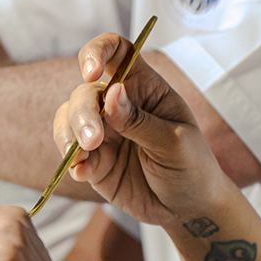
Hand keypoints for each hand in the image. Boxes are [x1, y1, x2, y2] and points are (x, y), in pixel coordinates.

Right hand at [54, 33, 236, 226]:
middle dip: (82, 114)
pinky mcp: (94, 161)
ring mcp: (103, 132)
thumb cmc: (192, 166)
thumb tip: (111, 94)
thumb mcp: (175, 143)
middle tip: (93, 141)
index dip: (98, 50)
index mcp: (145, 88)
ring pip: (68, 119)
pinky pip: (70, 153)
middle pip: (85, 92)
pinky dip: (70, 162)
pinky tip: (83, 174)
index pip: (117, 52)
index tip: (91, 71)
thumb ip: (140, 121)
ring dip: (68, 136)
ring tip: (82, 158)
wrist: (190, 209)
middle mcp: (118, 104)